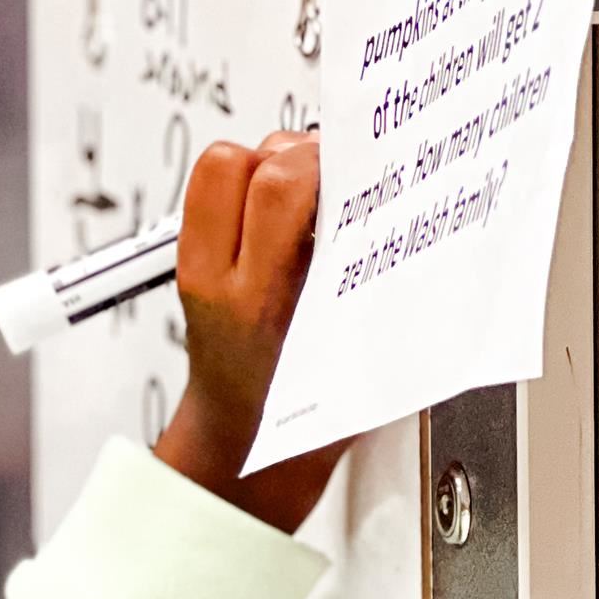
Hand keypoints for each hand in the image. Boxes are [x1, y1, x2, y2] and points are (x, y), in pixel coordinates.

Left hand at [154, 131, 348, 532]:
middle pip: (236, 161)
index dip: (323, 161)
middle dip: (294, 153)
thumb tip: (410, 201)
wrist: (244, 444)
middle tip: (334, 175)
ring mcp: (196, 267)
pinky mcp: (189, 260)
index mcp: (264, 301)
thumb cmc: (315, 411)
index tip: (362, 167)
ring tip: (308, 194)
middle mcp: (218, 278)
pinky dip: (249, 181)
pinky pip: (211, 189)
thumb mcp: (369, 353)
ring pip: (218, 166)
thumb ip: (384, 283)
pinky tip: (285, 210)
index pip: (279, 188)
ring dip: (267, 163)